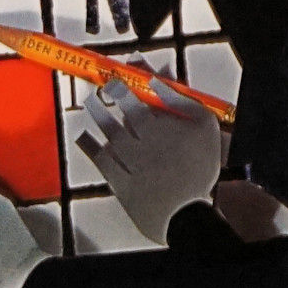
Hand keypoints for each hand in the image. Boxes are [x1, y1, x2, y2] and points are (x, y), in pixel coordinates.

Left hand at [76, 69, 223, 243]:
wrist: (186, 214)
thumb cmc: (199, 170)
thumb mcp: (205, 129)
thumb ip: (182, 102)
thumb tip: (159, 80)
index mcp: (161, 126)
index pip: (138, 95)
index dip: (126, 82)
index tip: (118, 74)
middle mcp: (140, 140)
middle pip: (119, 112)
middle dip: (108, 95)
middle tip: (102, 86)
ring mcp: (127, 161)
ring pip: (107, 131)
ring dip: (96, 114)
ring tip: (90, 103)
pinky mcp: (117, 180)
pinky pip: (98, 159)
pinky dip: (88, 145)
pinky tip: (82, 136)